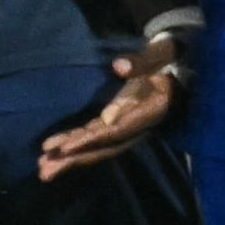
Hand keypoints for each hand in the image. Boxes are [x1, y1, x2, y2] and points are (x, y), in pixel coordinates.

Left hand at [34, 36, 188, 180]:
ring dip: (69, 158)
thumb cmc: (171, 58)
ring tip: (42, 168)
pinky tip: (50, 151)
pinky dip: (73, 145)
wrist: (182, 69)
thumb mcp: (164, 53)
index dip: (91, 140)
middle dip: (74, 159)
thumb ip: (144, 61)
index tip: (65, 148)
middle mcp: (138, 126)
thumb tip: (118, 67)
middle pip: (104, 147)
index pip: (117, 130)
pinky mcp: (117, 123)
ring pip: (97, 147)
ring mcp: (127, 127)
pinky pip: (94, 138)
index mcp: (151, 110)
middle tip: (44, 171)